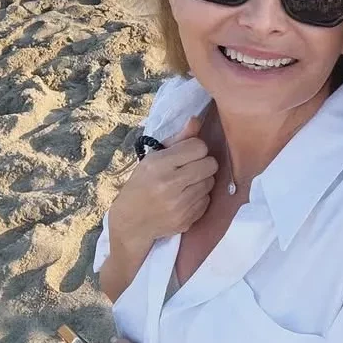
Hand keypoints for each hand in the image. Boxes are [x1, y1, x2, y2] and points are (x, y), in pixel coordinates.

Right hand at [109, 116, 217, 253]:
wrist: (131, 222)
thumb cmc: (141, 184)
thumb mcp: (153, 158)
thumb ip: (178, 139)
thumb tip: (197, 119)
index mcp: (159, 164)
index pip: (199, 146)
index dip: (195, 148)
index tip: (186, 154)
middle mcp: (170, 184)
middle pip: (210, 164)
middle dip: (203, 163)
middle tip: (190, 168)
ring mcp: (180, 205)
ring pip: (211, 182)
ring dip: (202, 180)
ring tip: (186, 183)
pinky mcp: (187, 220)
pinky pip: (207, 200)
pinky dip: (200, 197)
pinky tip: (185, 198)